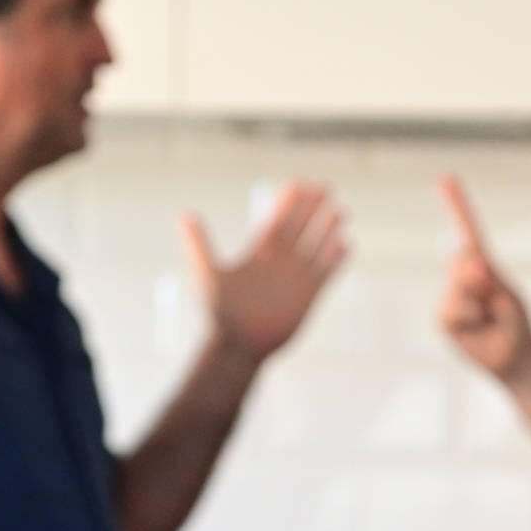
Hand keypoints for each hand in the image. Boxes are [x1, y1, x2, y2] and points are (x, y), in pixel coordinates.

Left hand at [182, 182, 346, 363]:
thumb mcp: (207, 274)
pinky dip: (335, 259)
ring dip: (327, 229)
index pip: (277, 220)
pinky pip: (326, 273)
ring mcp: (295, 277)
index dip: (287, 202)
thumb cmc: (219, 313)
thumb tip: (184, 215)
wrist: (238, 346)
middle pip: (299, 228)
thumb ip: (199, 244)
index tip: (297, 184)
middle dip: (312, 208)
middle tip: (325, 187)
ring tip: (340, 210)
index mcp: (258, 253)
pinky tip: (346, 244)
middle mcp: (279, 262)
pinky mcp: (309, 296)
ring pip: (315, 247)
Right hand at [436, 175, 530, 381]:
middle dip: (478, 271)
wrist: (517, 359)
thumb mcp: (507, 294)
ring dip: (476, 298)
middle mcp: (462, 278)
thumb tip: (470, 265)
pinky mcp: (445, 318)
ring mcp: (451, 297)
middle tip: (492, 292)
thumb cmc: (516, 326)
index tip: (446, 178)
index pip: (468, 231)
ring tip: (488, 316)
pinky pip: (452, 307)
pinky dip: (469, 314)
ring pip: (456, 284)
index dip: (457, 206)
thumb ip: (486, 277)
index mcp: (482, 267)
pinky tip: (479, 325)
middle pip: (462, 257)